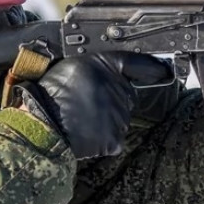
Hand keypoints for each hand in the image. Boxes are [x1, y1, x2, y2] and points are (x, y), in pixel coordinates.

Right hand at [31, 53, 169, 158]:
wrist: (41, 124)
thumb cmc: (49, 95)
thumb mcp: (71, 66)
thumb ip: (96, 68)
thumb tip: (112, 74)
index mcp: (105, 66)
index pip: (136, 63)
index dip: (151, 67)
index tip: (163, 71)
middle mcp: (117, 88)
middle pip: (127, 95)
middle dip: (113, 99)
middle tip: (87, 104)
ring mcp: (118, 114)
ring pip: (120, 118)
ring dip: (107, 120)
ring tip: (81, 119)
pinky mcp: (115, 138)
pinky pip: (114, 139)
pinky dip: (103, 140)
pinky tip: (86, 134)